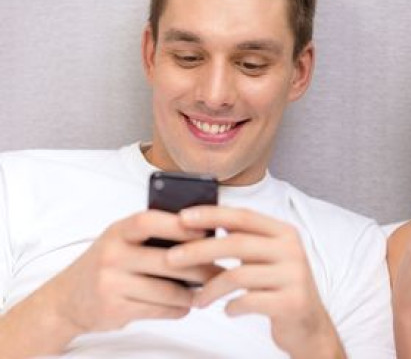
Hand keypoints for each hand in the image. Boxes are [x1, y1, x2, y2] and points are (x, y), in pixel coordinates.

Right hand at [42, 210, 221, 334]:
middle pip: (168, 261)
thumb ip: (154, 233)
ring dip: (193, 293)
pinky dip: (178, 309)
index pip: (150, 221)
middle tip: (222, 271)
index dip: (180, 225)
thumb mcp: (123, 239)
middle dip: (201, 267)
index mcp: (118, 231)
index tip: (208, 231)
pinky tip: (187, 305)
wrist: (67, 299)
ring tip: (209, 291)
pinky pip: (158, 310)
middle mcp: (112, 255)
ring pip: (167, 290)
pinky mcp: (114, 310)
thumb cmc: (109, 262)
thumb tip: (206, 233)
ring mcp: (111, 284)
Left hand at [168, 206, 344, 358]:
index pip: (243, 216)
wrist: (309, 325)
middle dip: (199, 250)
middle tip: (171, 259)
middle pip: (236, 243)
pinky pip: (248, 301)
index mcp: (284, 233)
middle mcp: (292, 250)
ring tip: (197, 300)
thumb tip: (199, 227)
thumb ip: (244, 241)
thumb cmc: (279, 288)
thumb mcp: (267, 258)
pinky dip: (231, 307)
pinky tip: (227, 310)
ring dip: (210, 288)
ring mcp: (294, 276)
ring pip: (238, 275)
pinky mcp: (291, 302)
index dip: (212, 214)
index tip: (182, 218)